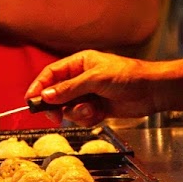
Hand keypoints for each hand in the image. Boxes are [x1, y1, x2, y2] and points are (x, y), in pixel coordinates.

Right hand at [25, 50, 157, 125]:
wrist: (152, 91)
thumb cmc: (128, 76)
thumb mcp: (95, 79)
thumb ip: (70, 88)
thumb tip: (46, 96)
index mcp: (79, 63)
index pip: (51, 74)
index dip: (39, 87)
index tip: (31, 101)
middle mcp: (82, 78)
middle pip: (56, 94)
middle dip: (56, 105)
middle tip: (55, 116)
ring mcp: (89, 94)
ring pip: (68, 108)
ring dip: (77, 112)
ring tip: (92, 108)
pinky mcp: (97, 108)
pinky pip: (82, 117)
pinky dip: (88, 118)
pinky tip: (100, 113)